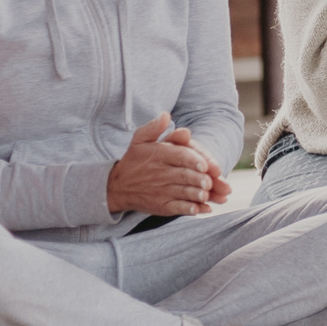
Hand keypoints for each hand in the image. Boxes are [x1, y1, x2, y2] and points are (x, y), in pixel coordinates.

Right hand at [107, 113, 223, 216]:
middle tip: (209, 182)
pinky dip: (189, 210)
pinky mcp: (161, 206)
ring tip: (207, 195)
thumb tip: (165, 115)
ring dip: (196, 195)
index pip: (179, 156)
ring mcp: (161, 192)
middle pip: (183, 176)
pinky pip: (177, 208)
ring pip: (182, 193)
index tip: (205, 165)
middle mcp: (160, 174)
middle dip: (197, 179)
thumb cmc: (135, 159)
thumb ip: (154, 128)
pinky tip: (201, 210)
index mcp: (159, 156)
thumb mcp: (139, 140)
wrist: (117, 186)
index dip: (193, 160)